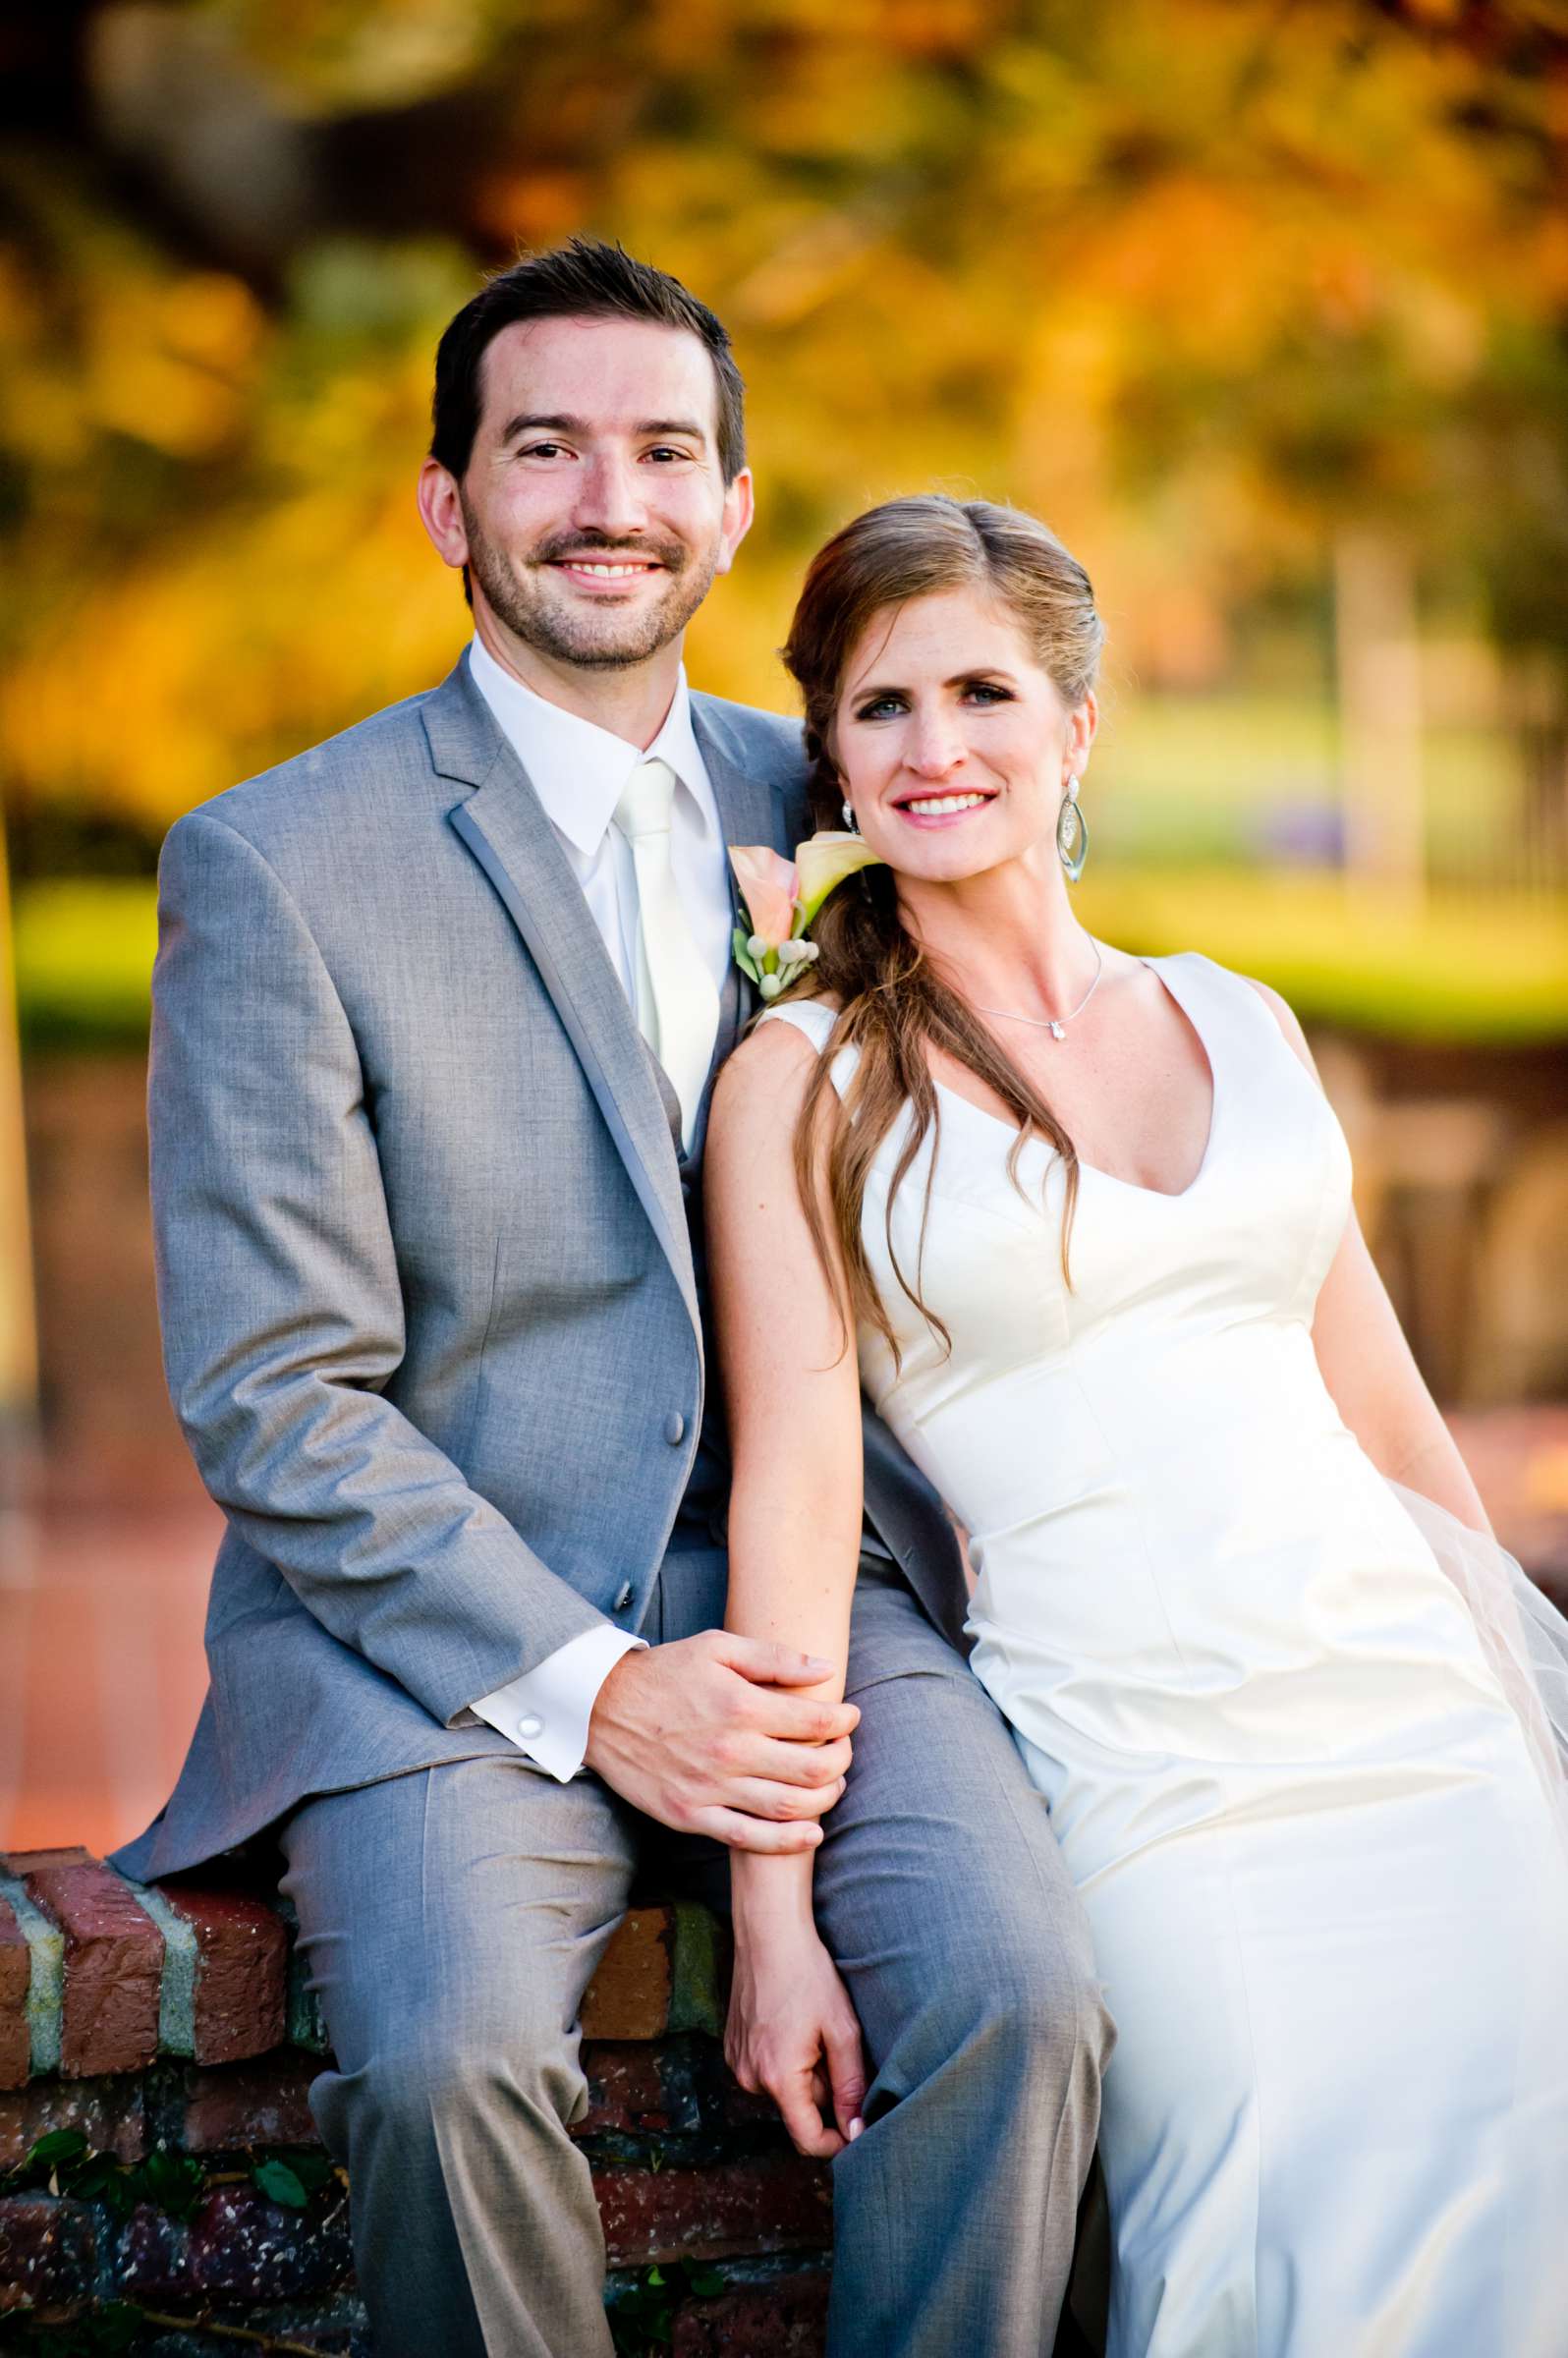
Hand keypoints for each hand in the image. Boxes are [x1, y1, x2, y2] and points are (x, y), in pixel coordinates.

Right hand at [583, 1631, 857, 1851]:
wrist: (602, 1708)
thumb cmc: (665, 1672)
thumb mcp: (717, 1647)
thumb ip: (774, 1657)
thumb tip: (826, 1669)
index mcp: (741, 1706)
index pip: (815, 1721)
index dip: (843, 1720)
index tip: (849, 1717)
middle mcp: (730, 1751)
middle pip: (812, 1769)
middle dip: (841, 1760)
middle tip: (845, 1750)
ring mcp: (710, 1788)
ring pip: (788, 1807)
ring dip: (824, 1799)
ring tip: (833, 1786)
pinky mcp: (691, 1815)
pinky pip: (749, 1838)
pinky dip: (787, 1841)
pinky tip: (811, 1833)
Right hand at [726, 1921, 866, 2158]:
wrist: (768, 1933)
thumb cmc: (808, 1976)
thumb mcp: (842, 2029)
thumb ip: (851, 2085)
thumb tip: (856, 2132)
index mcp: (778, 2078)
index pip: (807, 2139)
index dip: (837, 2141)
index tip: (858, 2125)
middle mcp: (750, 2079)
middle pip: (799, 2109)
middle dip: (824, 2088)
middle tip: (835, 2044)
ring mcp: (737, 2063)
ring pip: (784, 2089)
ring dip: (805, 2072)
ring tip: (813, 2029)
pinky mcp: (732, 2048)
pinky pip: (767, 2070)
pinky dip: (785, 2058)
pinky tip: (792, 2023)